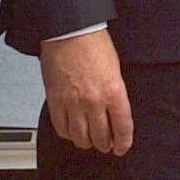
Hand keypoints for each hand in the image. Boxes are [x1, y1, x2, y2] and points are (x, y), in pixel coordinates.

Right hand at [40, 29, 132, 155]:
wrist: (70, 33)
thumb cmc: (94, 44)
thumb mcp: (115, 68)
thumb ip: (114, 92)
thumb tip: (114, 110)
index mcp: (114, 91)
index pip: (122, 126)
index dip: (123, 141)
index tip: (122, 147)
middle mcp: (94, 101)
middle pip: (101, 136)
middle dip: (105, 144)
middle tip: (106, 145)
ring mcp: (73, 103)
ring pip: (80, 137)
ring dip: (86, 143)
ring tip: (89, 141)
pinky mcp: (55, 102)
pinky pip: (61, 128)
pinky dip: (67, 134)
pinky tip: (71, 132)